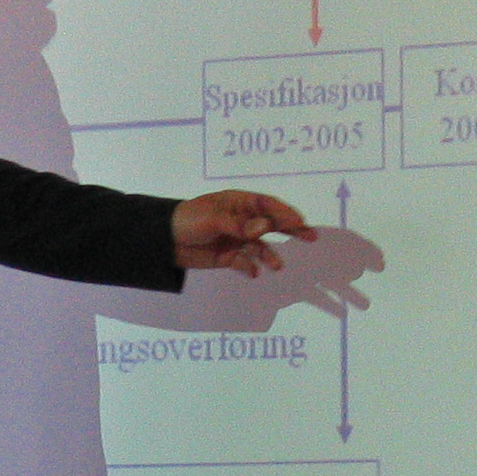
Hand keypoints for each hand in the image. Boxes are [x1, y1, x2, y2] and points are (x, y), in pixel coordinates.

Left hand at [171, 190, 316, 275]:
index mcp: (238, 203)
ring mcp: (236, 238)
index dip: (284, 212)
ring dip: (269, 254)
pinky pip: (244, 262)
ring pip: (259, 246)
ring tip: (277, 265)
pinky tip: (254, 273)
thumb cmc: (188, 220)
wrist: (165, 241)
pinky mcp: (228, 256)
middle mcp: (241, 220)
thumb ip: (240, 225)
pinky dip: (250, 267)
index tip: (299, 221)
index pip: (266, 205)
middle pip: (271, 224)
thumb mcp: (213, 219)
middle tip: (311, 236)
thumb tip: (265, 226)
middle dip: (290, 230)